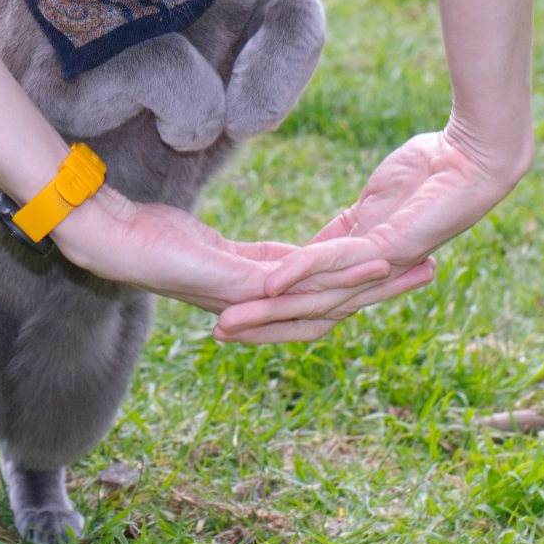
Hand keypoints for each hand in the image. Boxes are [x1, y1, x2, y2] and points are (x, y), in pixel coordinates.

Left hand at [54, 186, 391, 314]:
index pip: (320, 295)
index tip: (404, 266)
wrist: (111, 240)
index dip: (363, 283)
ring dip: (370, 281)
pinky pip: (296, 278)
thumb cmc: (154, 238)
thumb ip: (252, 260)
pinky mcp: (237, 284)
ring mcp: (248, 298)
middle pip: (332, 303)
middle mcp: (255, 305)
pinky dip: (337, 268)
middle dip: (382, 289)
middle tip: (432, 269)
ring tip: (415, 262)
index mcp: (255, 294)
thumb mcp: (212, 247)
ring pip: (322, 296)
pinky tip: (371, 252)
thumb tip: (282, 263)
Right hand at [213, 129, 528, 342]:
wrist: (475, 156)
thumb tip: (330, 242)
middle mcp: (370, 274)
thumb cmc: (430, 171)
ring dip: (271, 311)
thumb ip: (349, 229)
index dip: (269, 309)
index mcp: (362, 264)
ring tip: (229, 322)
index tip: (229, 318)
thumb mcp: (376, 203)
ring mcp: (380, 265)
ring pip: (317, 295)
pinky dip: (300, 271)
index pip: (308, 295)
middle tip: (217, 337)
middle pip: (307, 308)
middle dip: (260, 324)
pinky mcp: (390, 248)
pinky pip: (335, 261)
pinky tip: (269, 282)